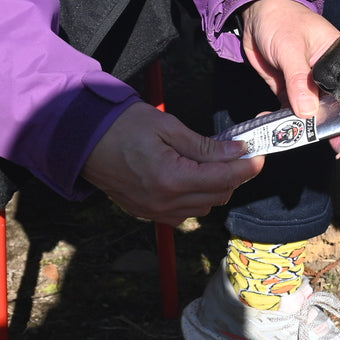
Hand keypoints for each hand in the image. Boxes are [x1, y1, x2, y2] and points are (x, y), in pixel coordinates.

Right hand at [81, 101, 263, 225]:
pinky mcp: (147, 213)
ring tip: (212, 162)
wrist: (81, 140)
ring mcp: (155, 212)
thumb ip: (205, 145)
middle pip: (218, 196)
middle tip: (237, 154)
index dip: (247, 167)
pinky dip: (196, 196)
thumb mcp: (168, 128)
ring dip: (215, 187)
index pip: (224, 179)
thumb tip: (236, 151)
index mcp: (171, 179)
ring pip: (204, 207)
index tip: (258, 155)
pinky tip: (190, 175)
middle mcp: (165, 203)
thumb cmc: (122, 126)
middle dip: (233, 176)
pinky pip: (184, 211)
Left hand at [238, 0, 339, 157]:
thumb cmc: (280, 19)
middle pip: (336, 110)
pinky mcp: (289, 91)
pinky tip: (275, 129)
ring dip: (306, 131)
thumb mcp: (290, 47)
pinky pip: (290, 112)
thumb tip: (308, 112)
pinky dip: (283, 123)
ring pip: (313, 115)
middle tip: (337, 152)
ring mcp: (307, 86)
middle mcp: (327, 78)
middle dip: (336, 132)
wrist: (255, 12)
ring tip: (298, 142)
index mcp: (338, 63)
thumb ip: (299, 80)